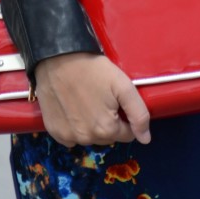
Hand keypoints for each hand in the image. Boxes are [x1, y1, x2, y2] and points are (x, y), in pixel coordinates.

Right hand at [34, 52, 151, 147]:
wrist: (58, 59)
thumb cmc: (92, 69)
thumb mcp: (122, 85)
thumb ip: (138, 114)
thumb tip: (145, 139)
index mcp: (106, 130)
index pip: (127, 134)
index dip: (125, 117)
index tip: (117, 100)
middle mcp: (87, 139)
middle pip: (108, 136)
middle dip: (109, 121)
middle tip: (102, 97)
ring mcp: (68, 137)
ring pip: (89, 137)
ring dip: (91, 125)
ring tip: (87, 100)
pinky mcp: (54, 131)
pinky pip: (70, 136)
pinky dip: (74, 126)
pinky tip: (73, 107)